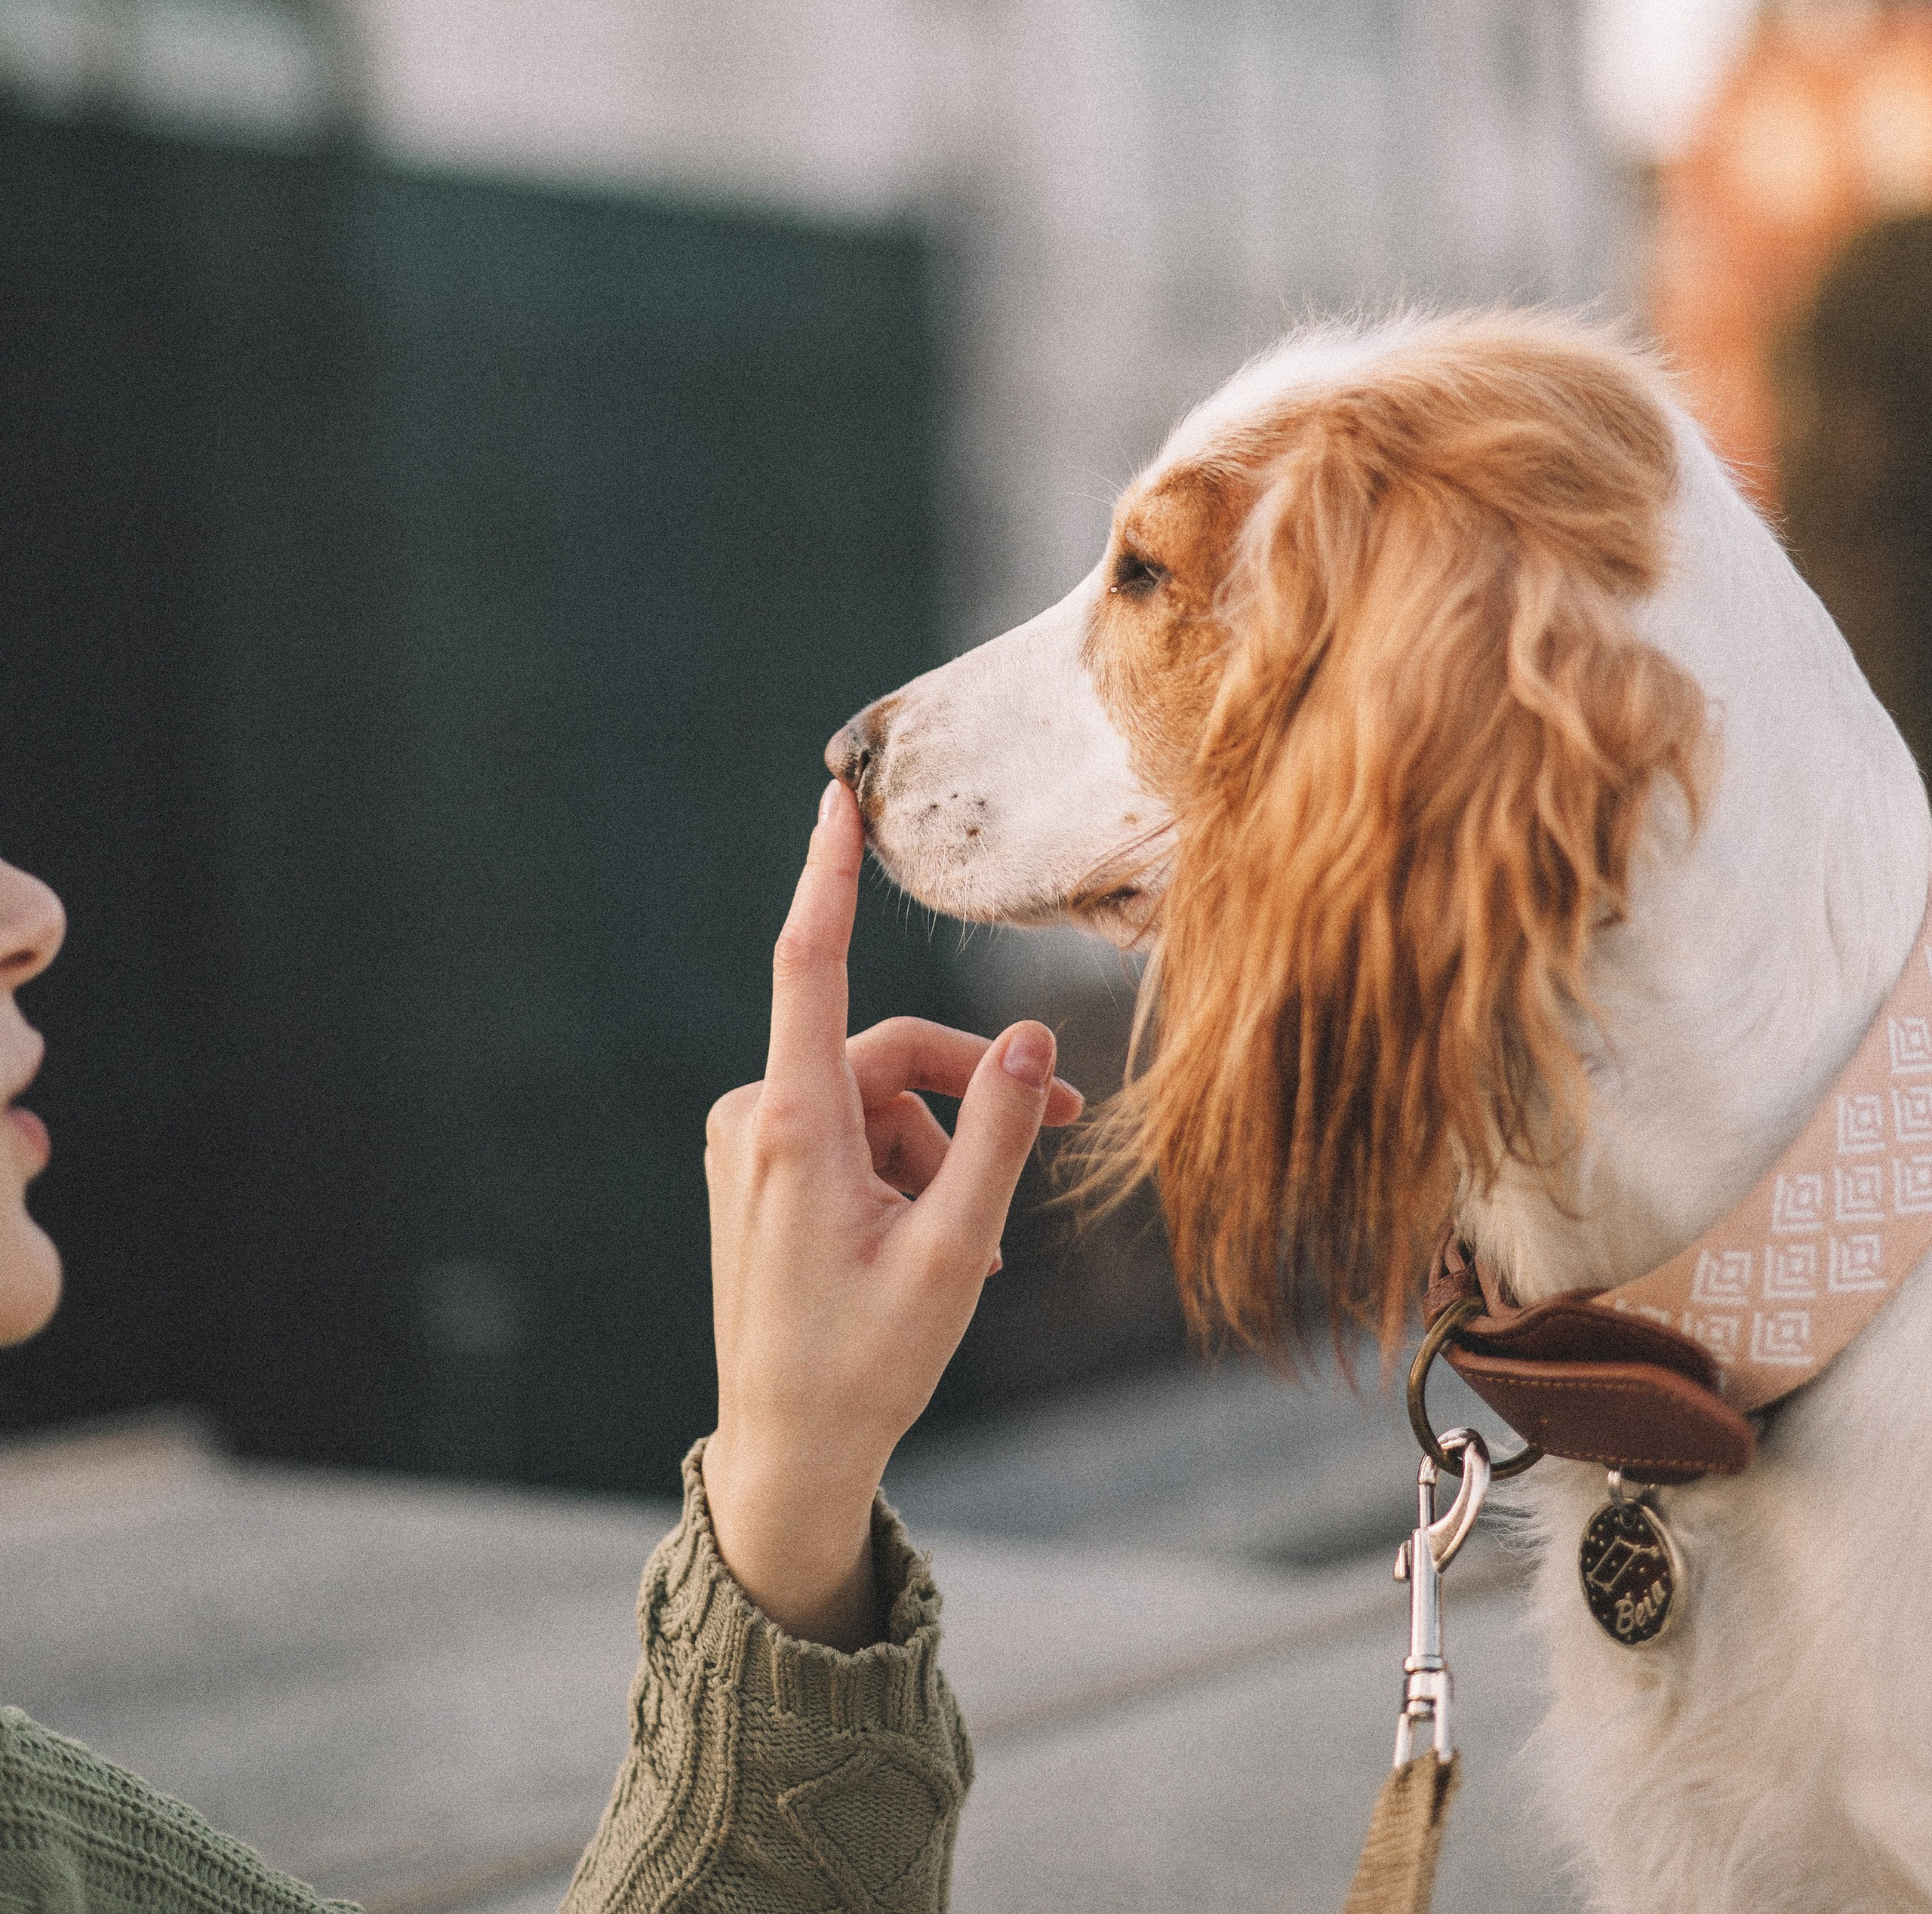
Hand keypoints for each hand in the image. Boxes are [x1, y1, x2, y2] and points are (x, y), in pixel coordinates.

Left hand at [702, 778, 1081, 1646]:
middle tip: (1060, 1121)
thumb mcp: (955, 1254)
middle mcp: (756, 1117)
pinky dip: (901, 1167)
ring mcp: (748, 1143)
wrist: (787, 1455)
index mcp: (792, 1125)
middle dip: (969, 1086)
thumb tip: (1023, 1034)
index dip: (829, 873)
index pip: (808, 964)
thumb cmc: (867, 1363)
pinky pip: (847, 1130)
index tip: (839, 796)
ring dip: (938, 1147)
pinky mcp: (754, 1167)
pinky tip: (931, 1245)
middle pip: (884, 1051)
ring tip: (972, 1245)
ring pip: (875, 1095)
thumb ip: (994, 1137)